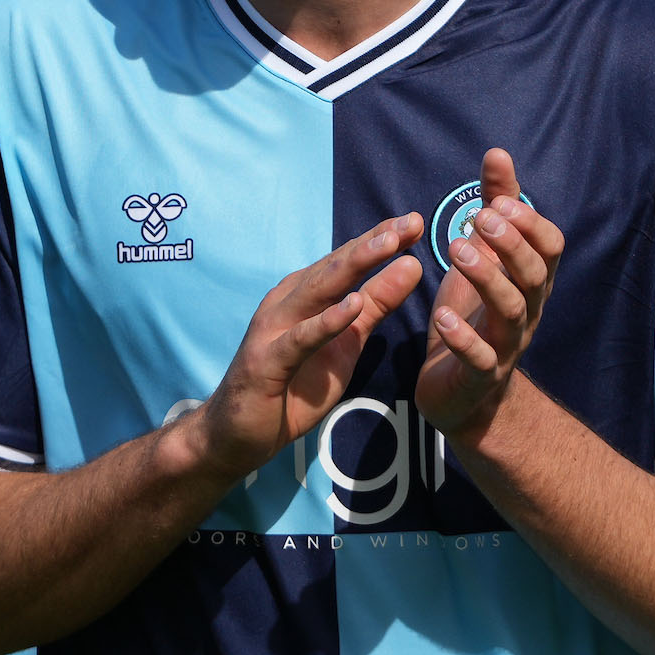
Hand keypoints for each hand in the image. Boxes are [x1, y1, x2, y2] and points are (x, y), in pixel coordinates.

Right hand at [182, 214, 423, 479]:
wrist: (238, 433)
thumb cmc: (293, 384)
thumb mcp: (347, 343)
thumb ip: (375, 305)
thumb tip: (411, 265)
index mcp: (306, 295)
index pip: (347, 259)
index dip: (381, 239)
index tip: (416, 221)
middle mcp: (288, 302)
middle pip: (336, 267)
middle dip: (373, 243)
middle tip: (409, 222)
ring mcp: (274, 329)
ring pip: (318, 291)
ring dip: (353, 266)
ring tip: (388, 246)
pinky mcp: (267, 361)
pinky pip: (300, 339)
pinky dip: (326, 321)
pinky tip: (352, 307)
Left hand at [416, 148, 562, 438]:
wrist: (461, 391)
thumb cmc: (474, 312)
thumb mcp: (483, 254)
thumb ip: (494, 207)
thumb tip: (498, 153)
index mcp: (530, 280)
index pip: (550, 247)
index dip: (530, 223)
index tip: (498, 202)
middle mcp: (527, 310)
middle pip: (534, 275)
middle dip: (511, 244)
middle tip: (479, 219)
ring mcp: (507, 345)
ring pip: (511, 311)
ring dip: (487, 278)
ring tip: (456, 252)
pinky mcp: (481, 375)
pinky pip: (481, 358)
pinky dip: (463, 337)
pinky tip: (441, 315)